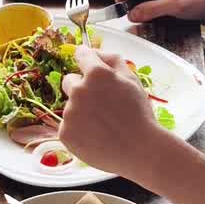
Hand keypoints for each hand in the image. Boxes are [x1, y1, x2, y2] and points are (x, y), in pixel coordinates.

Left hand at [59, 45, 166, 182]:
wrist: (139, 151)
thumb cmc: (139, 114)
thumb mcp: (132, 80)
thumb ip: (112, 59)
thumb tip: (94, 52)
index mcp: (96, 73)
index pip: (81, 54)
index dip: (86, 59)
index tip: (88, 64)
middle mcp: (78, 90)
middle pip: (69, 81)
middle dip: (81, 87)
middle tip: (101, 103)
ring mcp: (69, 113)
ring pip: (71, 106)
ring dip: (82, 111)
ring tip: (103, 125)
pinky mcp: (65, 133)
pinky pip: (68, 126)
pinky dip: (79, 130)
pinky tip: (96, 136)